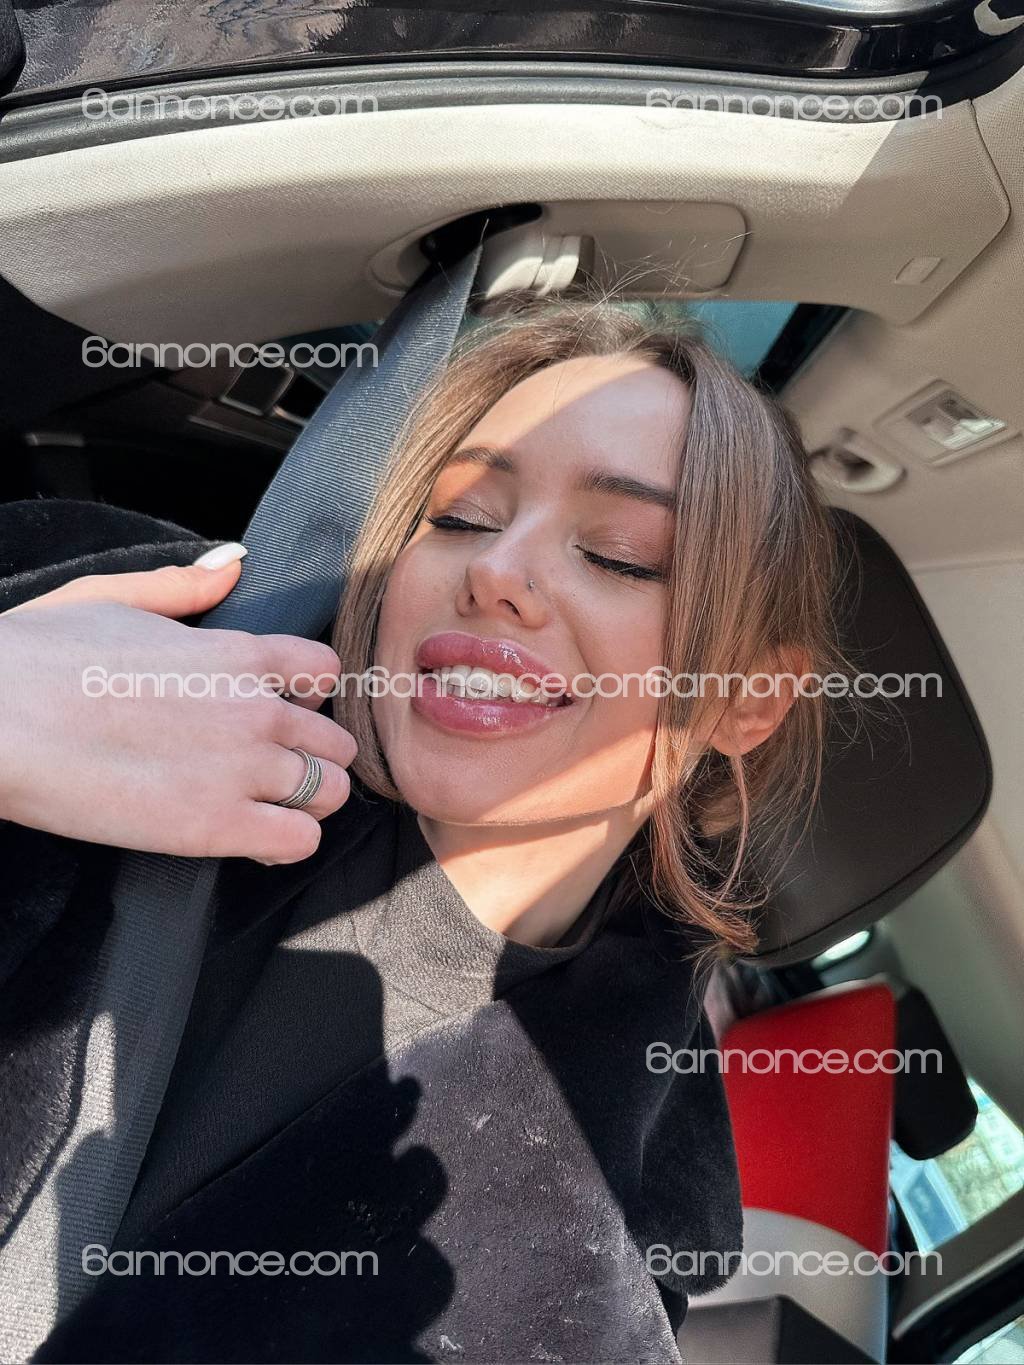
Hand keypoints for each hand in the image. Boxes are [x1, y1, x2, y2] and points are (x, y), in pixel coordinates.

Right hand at [0, 546, 356, 862]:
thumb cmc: (38, 656)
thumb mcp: (110, 598)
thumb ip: (182, 587)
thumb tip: (233, 567)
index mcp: (238, 654)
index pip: (326, 671)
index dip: (307, 695)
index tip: (277, 709)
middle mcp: (256, 711)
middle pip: (335, 742)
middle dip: (309, 756)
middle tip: (267, 769)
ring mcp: (241, 770)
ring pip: (329, 794)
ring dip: (304, 802)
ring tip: (262, 807)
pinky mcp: (214, 827)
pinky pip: (299, 843)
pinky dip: (284, 844)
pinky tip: (249, 838)